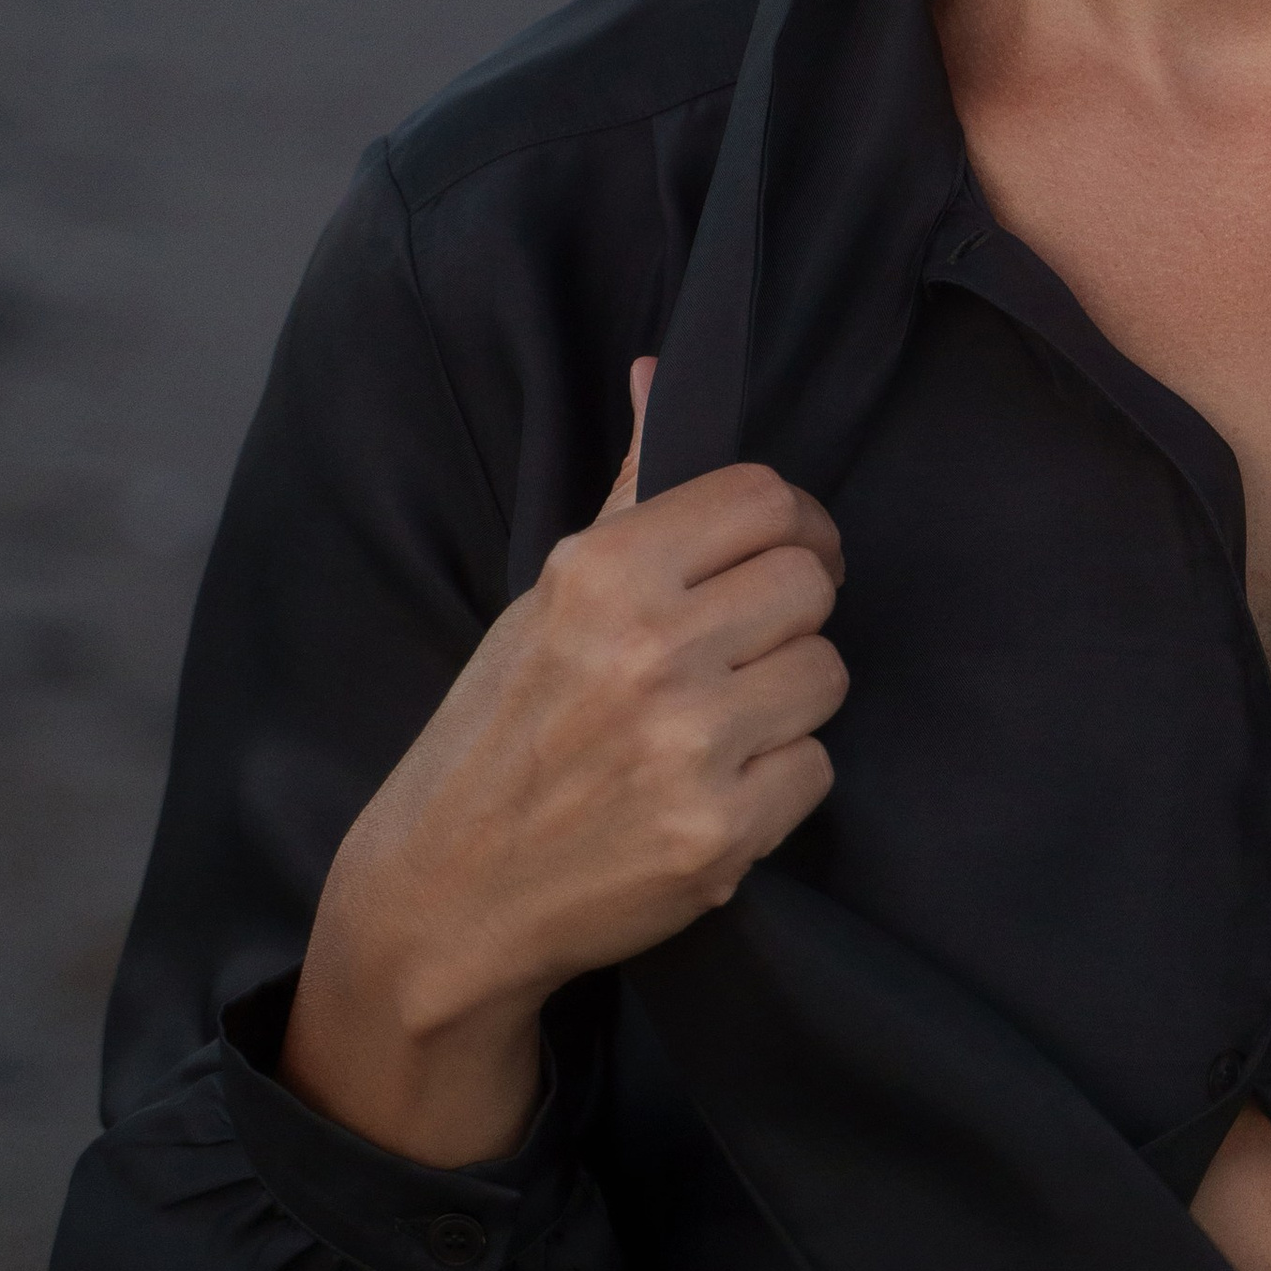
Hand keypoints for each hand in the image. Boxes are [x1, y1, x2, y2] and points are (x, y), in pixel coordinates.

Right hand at [281, 359, 847, 1162]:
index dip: (793, 526)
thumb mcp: (546, 600)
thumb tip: (661, 371)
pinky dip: (779, 785)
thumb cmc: (499, 735)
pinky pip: (817, 771)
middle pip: (811, 584)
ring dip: (788, 700)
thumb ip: (627, 492)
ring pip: (827, 675)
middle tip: (743, 648)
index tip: (785, 556)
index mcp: (603, 572)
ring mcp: (690, 745)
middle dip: (789, 615)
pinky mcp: (720, 834)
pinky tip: (713, 792)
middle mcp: (651, 649)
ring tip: (718, 724)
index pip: (766, 497)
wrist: (443, 899)